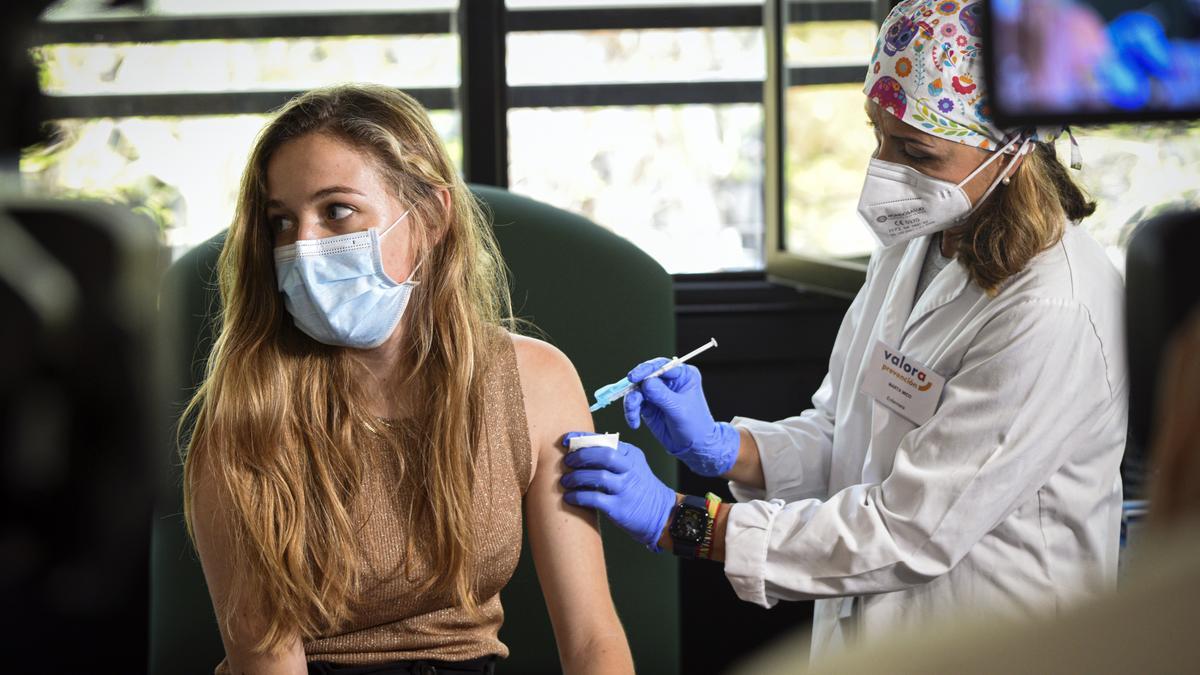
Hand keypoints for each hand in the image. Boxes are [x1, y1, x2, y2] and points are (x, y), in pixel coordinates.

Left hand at [560, 432, 676, 550]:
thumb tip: (579, 451)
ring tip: (565, 481)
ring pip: (598, 476)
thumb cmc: (640, 488)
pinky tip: (569, 497)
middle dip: (581, 456)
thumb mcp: (633, 466)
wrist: (662, 513)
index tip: (566, 441)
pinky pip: (595, 499)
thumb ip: (613, 457)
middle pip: (604, 455)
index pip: (605, 440)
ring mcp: (626, 489)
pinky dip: (578, 497)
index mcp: (631, 455)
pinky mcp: (620, 508)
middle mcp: (630, 469)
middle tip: (567, 462)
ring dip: (576, 477)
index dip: (582, 438)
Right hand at [622, 358, 739, 476]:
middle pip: (645, 375)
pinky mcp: (648, 405)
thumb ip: (662, 395)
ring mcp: (657, 392)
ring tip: (633, 416)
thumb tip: (645, 383)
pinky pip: (634, 404)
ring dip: (631, 402)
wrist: (692, 447)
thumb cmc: (695, 426)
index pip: (662, 366)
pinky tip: (634, 423)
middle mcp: (669, 380)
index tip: (634, 378)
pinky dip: (631, 412)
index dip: (646, 370)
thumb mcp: (680, 410)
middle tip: (629, 395)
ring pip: (637, 390)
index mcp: (683, 375)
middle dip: (635, 386)